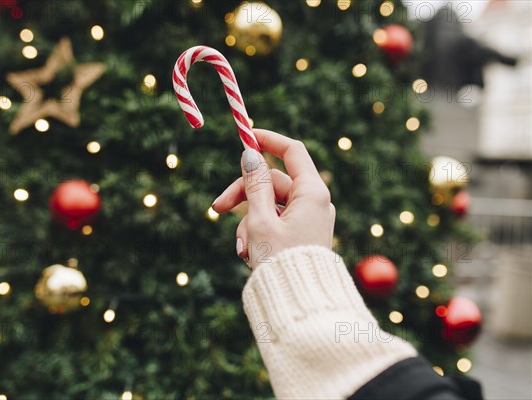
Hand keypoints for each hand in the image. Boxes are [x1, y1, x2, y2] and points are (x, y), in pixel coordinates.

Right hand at [212, 129, 334, 269]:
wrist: (298, 304)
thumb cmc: (280, 261)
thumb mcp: (260, 219)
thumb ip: (254, 184)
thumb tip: (251, 155)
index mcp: (312, 193)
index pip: (292, 152)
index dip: (268, 140)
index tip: (246, 135)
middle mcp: (314, 202)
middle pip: (271, 182)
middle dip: (243, 196)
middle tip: (217, 208)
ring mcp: (308, 219)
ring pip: (268, 206)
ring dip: (249, 223)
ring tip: (243, 249)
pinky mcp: (300, 235)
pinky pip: (274, 223)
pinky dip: (258, 234)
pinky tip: (249, 255)